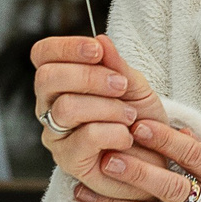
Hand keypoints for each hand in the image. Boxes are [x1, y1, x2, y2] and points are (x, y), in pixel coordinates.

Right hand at [32, 34, 168, 200]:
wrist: (157, 159)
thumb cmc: (142, 120)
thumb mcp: (135, 86)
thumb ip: (116, 65)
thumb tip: (101, 40)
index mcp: (61, 83)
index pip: (43, 55)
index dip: (66, 47)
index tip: (97, 50)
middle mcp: (50, 108)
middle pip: (47, 78)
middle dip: (89, 77)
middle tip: (121, 86)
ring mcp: (56, 136)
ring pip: (66, 108)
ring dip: (107, 107)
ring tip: (130, 116)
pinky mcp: (69, 161)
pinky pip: (86, 137)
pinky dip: (114, 133)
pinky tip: (126, 138)